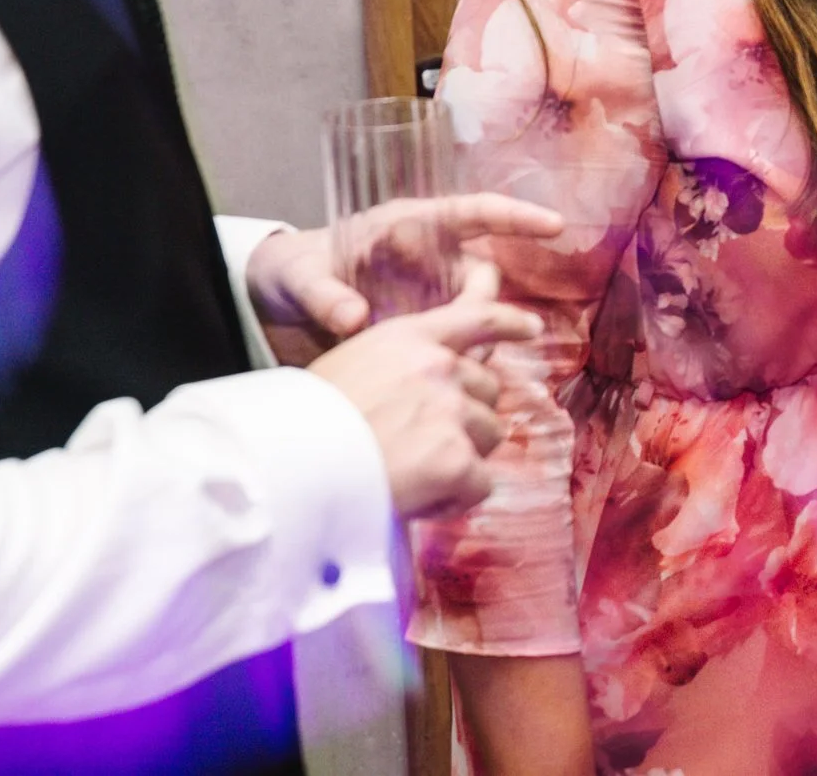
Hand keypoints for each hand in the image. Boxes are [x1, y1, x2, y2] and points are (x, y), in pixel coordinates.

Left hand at [247, 194, 563, 363]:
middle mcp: (429, 260)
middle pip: (482, 281)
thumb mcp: (299, 276)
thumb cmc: (290, 271)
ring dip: (474, 346)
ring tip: (449, 376)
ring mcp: (428, 296)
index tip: (554, 226)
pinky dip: (457, 364)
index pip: (474, 214)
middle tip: (466, 351)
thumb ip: (324, 295)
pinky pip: (456, 344)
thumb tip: (354, 320)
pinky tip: (444, 390)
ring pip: (475, 319)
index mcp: (409, 227)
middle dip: (486, 314)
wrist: (275, 304)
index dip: (516, 217)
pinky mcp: (421, 329)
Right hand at [308, 262, 546, 518]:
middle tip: (421, 448)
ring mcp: (451, 410)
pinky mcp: (457, 458)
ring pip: (489, 437)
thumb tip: (437, 389)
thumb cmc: (301, 426)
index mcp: (408, 337)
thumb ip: (399, 369)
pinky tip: (416, 499)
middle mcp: (438, 365)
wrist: (284, 470)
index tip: (532, 327)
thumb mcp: (348, 367)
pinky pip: (480, 484)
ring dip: (461, 460)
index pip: (476, 317)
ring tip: (409, 474)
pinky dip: (455, 500)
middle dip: (466, 420)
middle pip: (488, 390)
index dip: (509, 322)